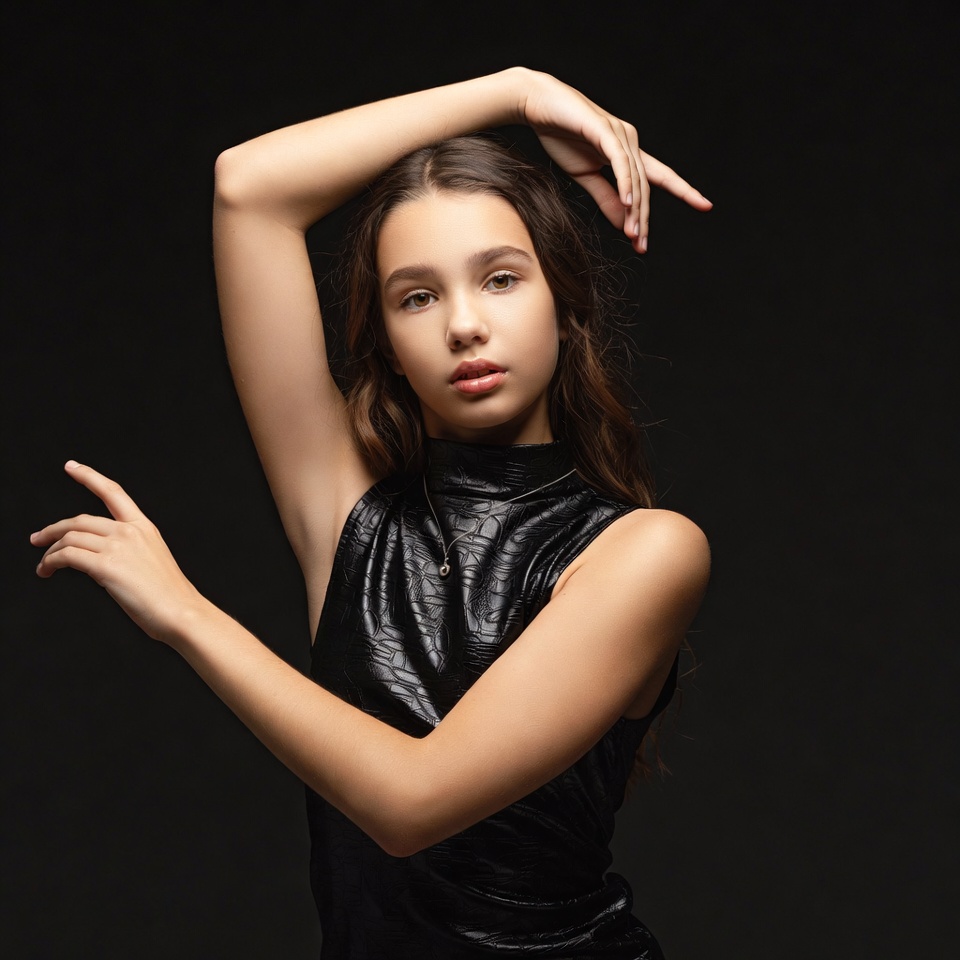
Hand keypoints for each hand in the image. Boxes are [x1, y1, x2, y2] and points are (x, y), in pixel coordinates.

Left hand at [31, 461, 204, 642]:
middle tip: (38, 539)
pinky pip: (67, 556)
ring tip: (44, 566)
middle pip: (80, 520)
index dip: (89, 476)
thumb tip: (96, 561)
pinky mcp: (106, 566)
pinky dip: (51, 561)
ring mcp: (118, 547)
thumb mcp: (151, 562)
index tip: (71, 467)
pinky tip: (47, 571)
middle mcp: (130, 532)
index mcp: (144, 527)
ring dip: (50, 551)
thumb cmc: (169, 596)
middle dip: (53, 529)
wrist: (181, 612)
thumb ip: (127, 552)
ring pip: (70, 537)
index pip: (113, 492)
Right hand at [518, 69, 711, 251]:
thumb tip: (625, 223)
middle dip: (644, 219)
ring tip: (634, 235)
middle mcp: (630, 142)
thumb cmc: (562, 136)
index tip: (705, 205)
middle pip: (646, 187)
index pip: (659, 177)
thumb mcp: (585, 175)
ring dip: (635, 209)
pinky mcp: (604, 130)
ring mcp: (619, 134)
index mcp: (628, 153)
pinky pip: (619, 161)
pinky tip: (628, 202)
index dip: (683, 190)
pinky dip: (625, 182)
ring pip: (635, 178)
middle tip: (641, 246)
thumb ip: (606, 198)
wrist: (538, 105)